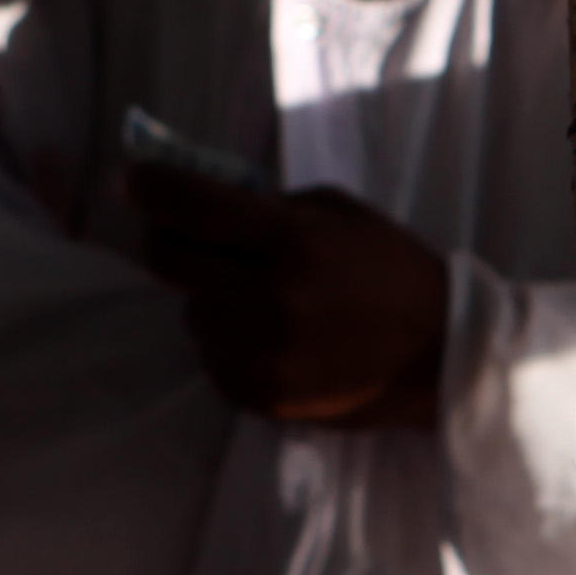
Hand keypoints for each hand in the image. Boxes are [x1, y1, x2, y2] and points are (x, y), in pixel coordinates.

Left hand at [129, 171, 447, 427]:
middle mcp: (268, 297)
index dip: (151, 186)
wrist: (439, 355)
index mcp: (290, 239)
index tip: (136, 179)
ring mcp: (261, 353)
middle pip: (169, 261)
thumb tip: (192, 194)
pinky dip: (228, 344)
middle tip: (185, 235)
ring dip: (210, 298)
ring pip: (191, 313)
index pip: (189, 205)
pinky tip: (271, 336)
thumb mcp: (336, 213)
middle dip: (169, 240)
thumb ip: (265, 203)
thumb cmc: (388, 269)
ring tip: (256, 297)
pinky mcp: (260, 395)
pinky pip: (211, 359)